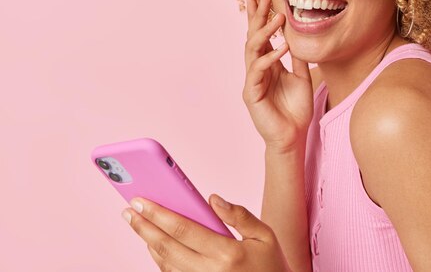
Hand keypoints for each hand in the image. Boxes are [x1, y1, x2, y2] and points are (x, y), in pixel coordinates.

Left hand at [123, 194, 290, 271]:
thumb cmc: (270, 264)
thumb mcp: (265, 235)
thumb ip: (239, 215)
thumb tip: (213, 199)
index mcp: (228, 253)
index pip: (183, 229)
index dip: (158, 213)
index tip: (141, 201)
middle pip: (167, 246)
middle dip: (144, 227)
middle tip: (129, 210)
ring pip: (165, 263)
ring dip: (148, 242)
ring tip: (138, 223)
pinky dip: (159, 259)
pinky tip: (154, 244)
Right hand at [243, 0, 312, 152]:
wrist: (292, 136)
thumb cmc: (295, 109)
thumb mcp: (302, 77)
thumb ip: (298, 58)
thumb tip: (298, 35)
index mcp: (267, 64)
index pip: (261, 35)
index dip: (260, 15)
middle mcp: (257, 69)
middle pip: (253, 36)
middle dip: (257, 15)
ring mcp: (252, 80)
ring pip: (252, 49)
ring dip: (265, 32)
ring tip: (278, 18)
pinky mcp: (251, 92)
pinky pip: (258, 70)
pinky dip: (270, 57)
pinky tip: (282, 47)